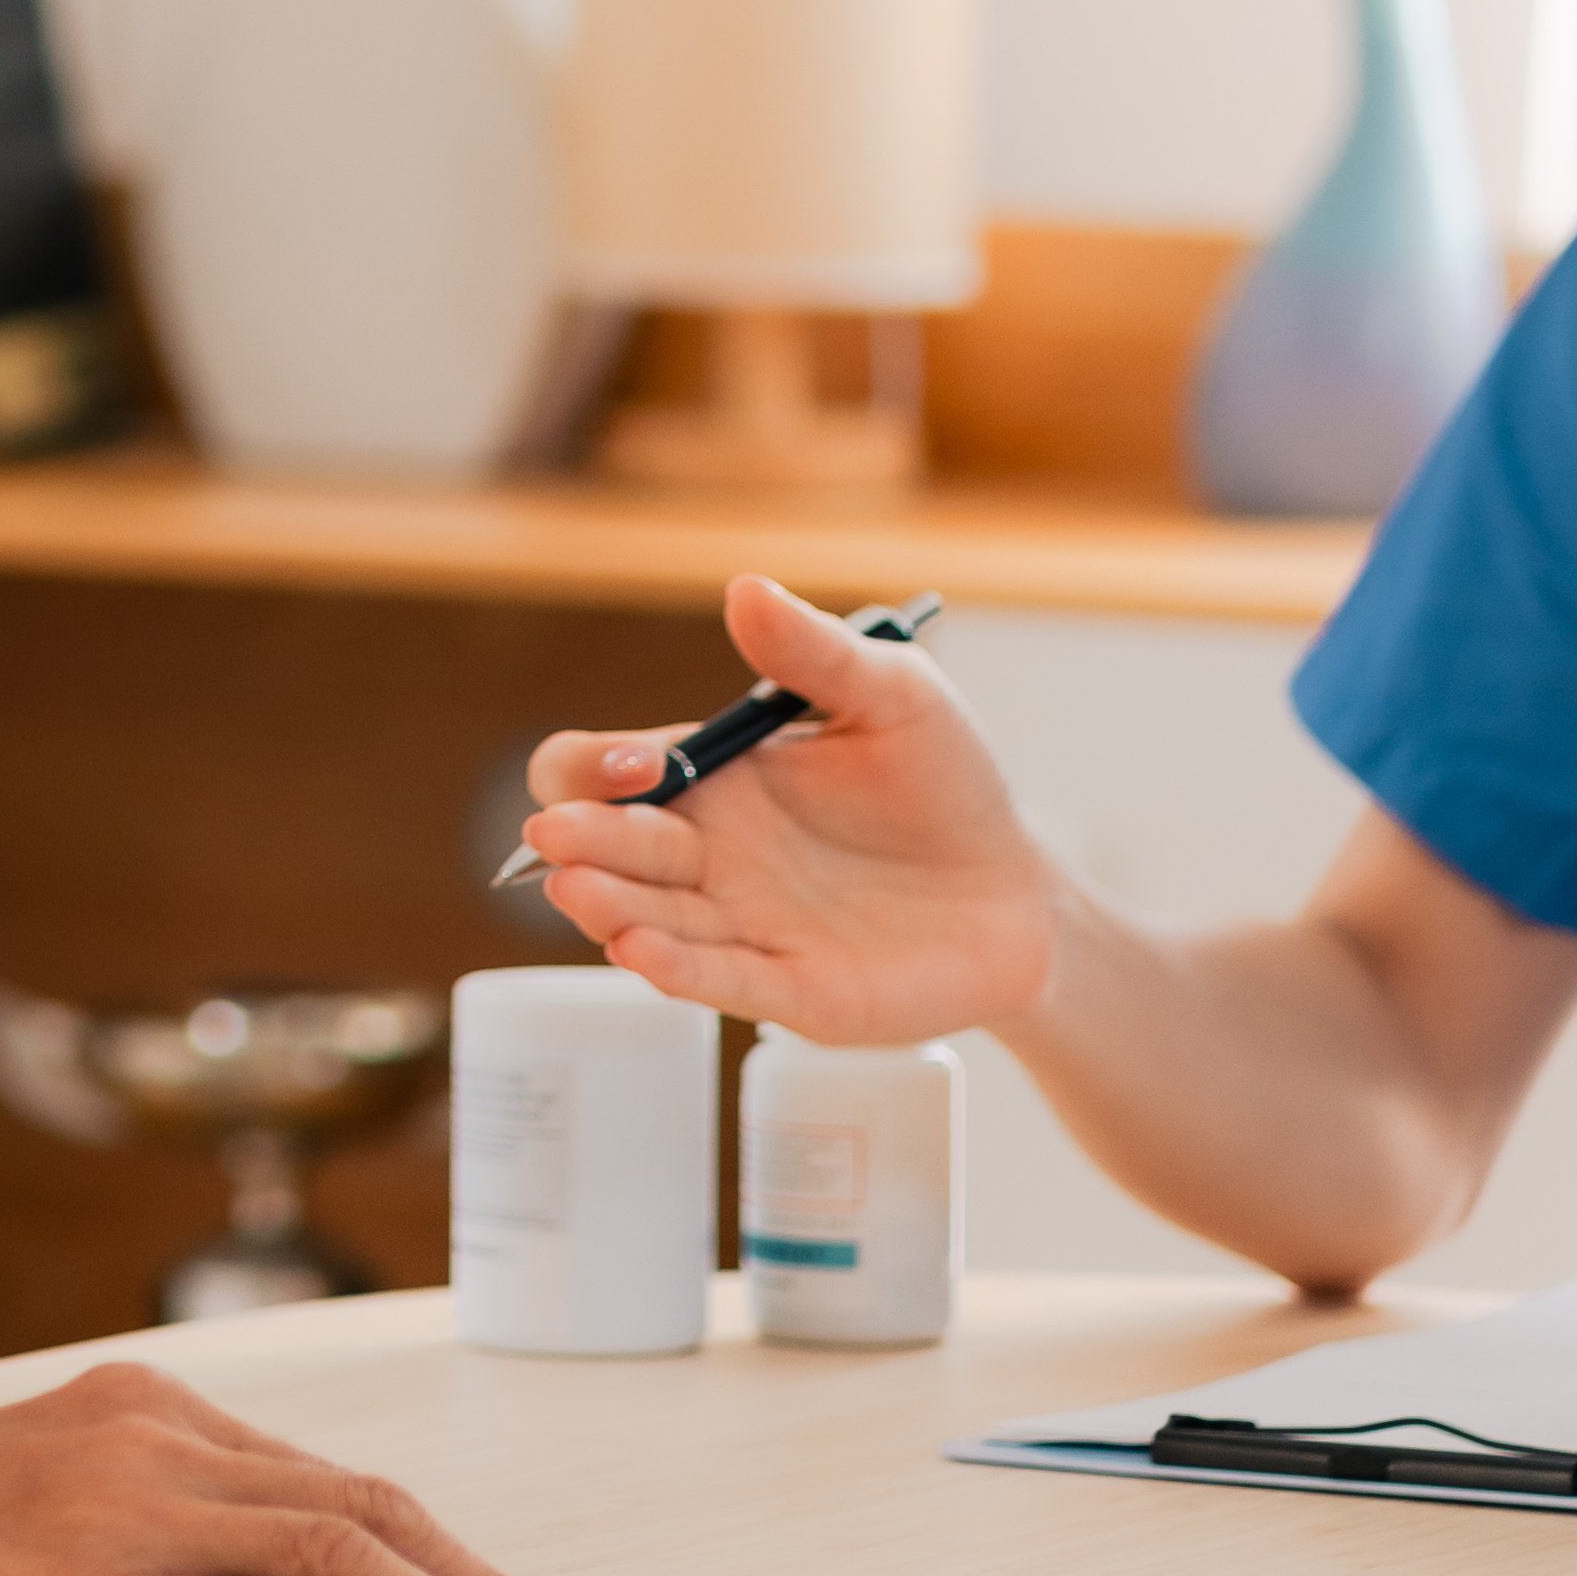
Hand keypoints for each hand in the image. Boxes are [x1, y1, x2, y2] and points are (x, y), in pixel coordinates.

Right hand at [515, 572, 1070, 1050]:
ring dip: (605, 906)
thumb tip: (745, 588)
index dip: (596, 766)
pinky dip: (672, 968)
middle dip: (578, 840)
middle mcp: (708, 856)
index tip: (640, 763)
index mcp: (713, 781)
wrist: (1016, 889)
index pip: (605, 773)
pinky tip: (637, 949)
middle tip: (559, 836)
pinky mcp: (789, 987)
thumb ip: (816, 653)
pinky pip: (716, 978)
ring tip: (576, 889)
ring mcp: (742, 924)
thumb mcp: (892, 696)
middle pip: (607, 849)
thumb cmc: (944, 785)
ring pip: (644, 919)